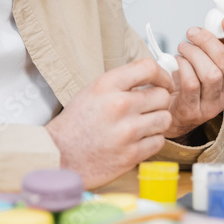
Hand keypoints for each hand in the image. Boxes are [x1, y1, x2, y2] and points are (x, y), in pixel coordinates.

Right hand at [45, 59, 172, 186]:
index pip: (148, 68)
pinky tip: (137, 140)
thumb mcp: (93, 91)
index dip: (162, 74)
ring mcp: (127, 132)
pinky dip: (151, 141)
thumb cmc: (76, 123)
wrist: (58, 155)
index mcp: (107, 85)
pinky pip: (159, 141)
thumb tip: (156, 77)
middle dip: (159, 101)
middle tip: (149, 107)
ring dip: (157, 122)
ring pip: (165, 119)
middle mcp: (119, 106)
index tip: (163, 82)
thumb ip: (123, 82)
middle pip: (163, 95)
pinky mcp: (131, 154)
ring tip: (142, 125)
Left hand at [165, 15, 223, 139]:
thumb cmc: (191, 85)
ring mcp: (213, 105)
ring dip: (193, 53)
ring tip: (183, 48)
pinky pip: (191, 84)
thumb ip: (215, 45)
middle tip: (193, 32)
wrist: (174, 114)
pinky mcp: (193, 111)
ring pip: (211, 73)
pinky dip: (183, 67)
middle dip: (208, 41)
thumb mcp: (208, 64)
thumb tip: (216, 22)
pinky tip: (177, 62)